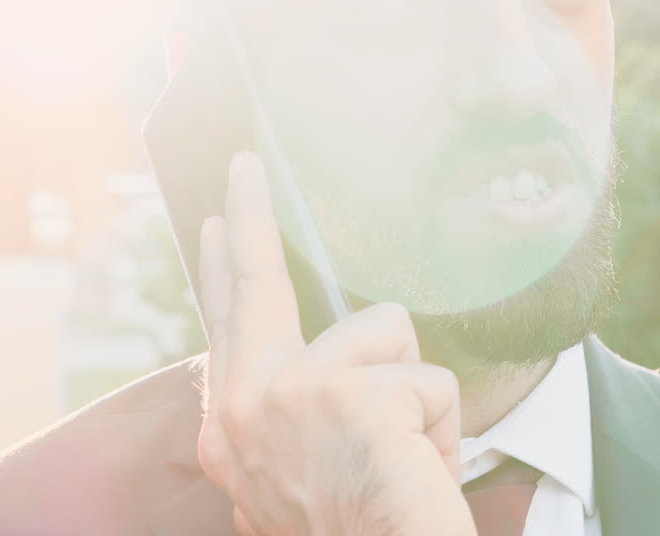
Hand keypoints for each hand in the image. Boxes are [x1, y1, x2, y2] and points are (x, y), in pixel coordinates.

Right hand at [196, 151, 474, 535]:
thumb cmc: (358, 525)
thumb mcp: (307, 465)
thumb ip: (298, 405)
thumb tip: (330, 347)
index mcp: (230, 428)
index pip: (226, 322)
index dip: (223, 262)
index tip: (215, 217)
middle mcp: (241, 408)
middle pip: (256, 283)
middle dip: (254, 214)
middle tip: (244, 160)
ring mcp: (288, 397)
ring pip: (386, 333)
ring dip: (415, 393)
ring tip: (405, 455)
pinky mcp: (347, 398)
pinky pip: (431, 380)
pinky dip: (444, 429)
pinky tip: (421, 469)